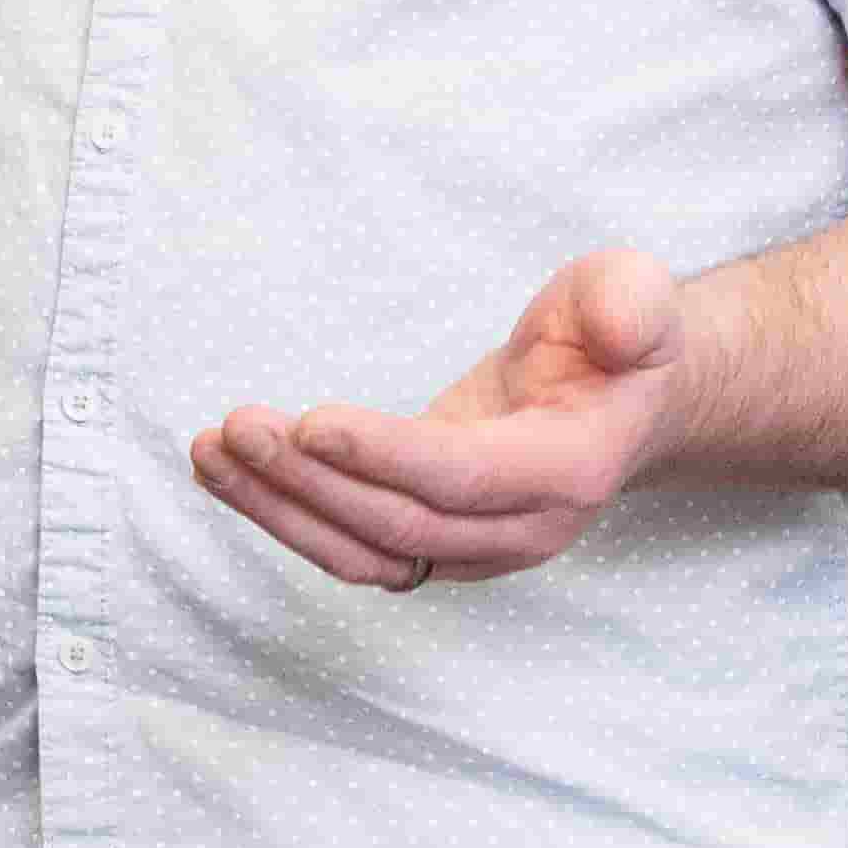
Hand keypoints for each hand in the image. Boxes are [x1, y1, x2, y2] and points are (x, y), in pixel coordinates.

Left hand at [196, 247, 679, 591]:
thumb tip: (623, 324)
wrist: (622, 400)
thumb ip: (631, 303)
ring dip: (280, 509)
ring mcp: (474, 548)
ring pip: (364, 552)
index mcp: (569, 470)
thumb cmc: (619, 341)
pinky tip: (226, 472)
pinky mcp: (431, 542)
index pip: (464, 477)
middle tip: (239, 426)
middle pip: (400, 525)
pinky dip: (285, 516)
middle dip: (312, 480)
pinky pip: (350, 548)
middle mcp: (521, 529)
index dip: (386, 456)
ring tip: (212, 450)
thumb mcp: (634, 296)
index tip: (310, 423)